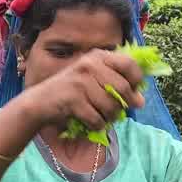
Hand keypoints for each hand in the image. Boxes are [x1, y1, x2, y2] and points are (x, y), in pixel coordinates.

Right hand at [19, 52, 145, 131]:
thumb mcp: (93, 79)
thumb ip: (117, 85)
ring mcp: (81, 81)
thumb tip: (141, 101)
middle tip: (117, 112)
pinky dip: (96, 125)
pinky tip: (89, 121)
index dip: (137, 81)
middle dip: (124, 105)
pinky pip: (97, 119)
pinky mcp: (73, 99)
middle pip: (123, 89)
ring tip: (101, 116)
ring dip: (109, 117)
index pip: (129, 64)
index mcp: (98, 56)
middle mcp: (90, 64)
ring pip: (111, 106)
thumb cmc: (71, 92)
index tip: (134, 92)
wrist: (40, 102)